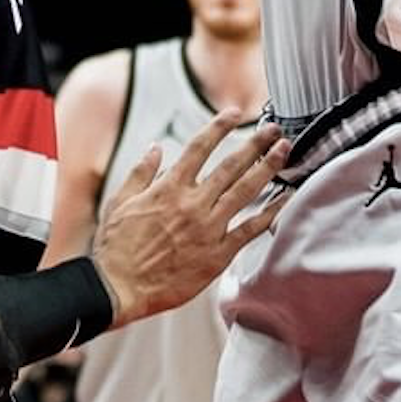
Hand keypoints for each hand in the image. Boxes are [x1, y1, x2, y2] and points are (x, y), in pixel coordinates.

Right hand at [84, 111, 289, 325]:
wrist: (120, 288)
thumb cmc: (116, 249)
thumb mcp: (120, 201)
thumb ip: (141, 172)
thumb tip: (155, 148)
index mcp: (169, 188)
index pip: (200, 147)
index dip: (220, 126)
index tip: (234, 113)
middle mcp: (193, 204)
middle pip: (231, 165)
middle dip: (255, 143)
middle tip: (273, 130)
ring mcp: (208, 229)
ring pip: (245, 191)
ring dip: (267, 168)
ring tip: (283, 151)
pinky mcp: (217, 255)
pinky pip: (249, 230)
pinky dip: (269, 214)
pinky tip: (283, 200)